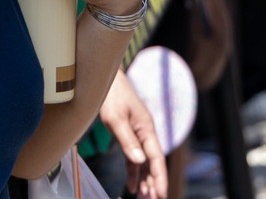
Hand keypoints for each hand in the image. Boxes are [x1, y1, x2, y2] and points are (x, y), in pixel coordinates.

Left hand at [100, 69, 167, 198]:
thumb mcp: (116, 119)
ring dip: (145, 179)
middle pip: (153, 162)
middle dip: (154, 182)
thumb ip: (127, 140)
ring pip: (144, 162)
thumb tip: (139, 161)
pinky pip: (134, 156)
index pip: (156, 158)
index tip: (161, 194)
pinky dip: (134, 171)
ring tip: (145, 197)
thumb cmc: (111, 95)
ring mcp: (138, 133)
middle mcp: (145, 132)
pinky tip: (132, 184)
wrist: (104, 78)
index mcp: (146, 129)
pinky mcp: (128, 133)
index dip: (160, 177)